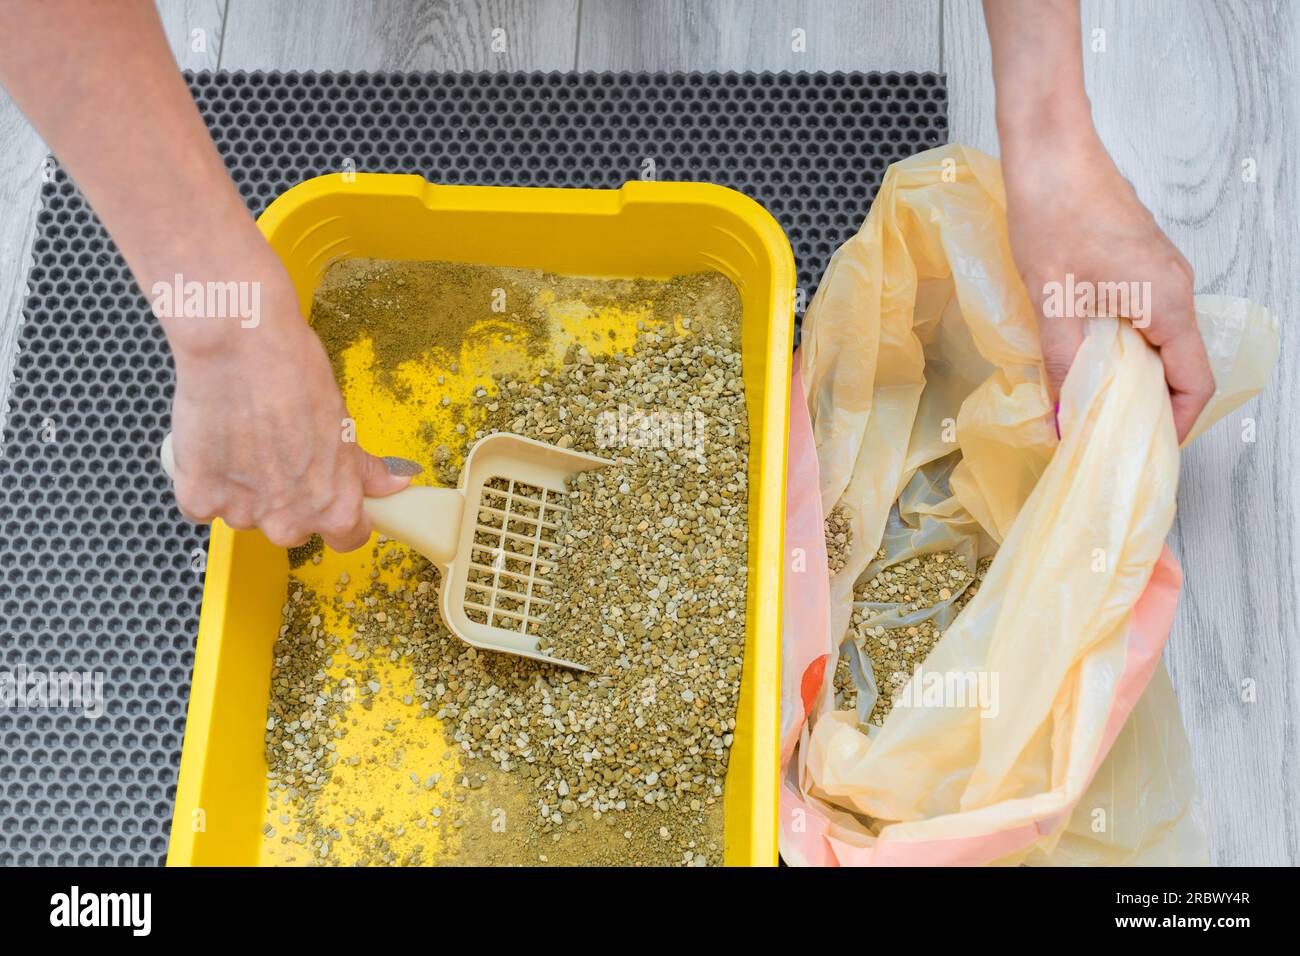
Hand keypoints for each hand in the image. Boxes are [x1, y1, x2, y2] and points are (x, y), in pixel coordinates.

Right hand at [165, 267, 412, 551]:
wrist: (239, 348)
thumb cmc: (294, 375)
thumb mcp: (345, 424)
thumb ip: (363, 467)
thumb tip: (395, 482)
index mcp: (336, 507)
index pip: (348, 537)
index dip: (341, 517)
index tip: (331, 499)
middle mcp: (290, 522)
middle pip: (293, 528)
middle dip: (288, 501)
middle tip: (278, 455)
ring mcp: (242, 514)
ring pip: (246, 515)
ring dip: (244, 490)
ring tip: (243, 441)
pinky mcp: (199, 500)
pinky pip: (203, 504)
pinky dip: (205, 481)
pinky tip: (214, 445)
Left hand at [1001, 132, 1214, 442]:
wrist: (1051, 148)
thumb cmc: (1052, 214)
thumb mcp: (1050, 299)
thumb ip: (1061, 363)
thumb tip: (1062, 421)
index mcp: (1166, 302)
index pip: (1194, 382)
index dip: (1173, 423)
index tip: (1135, 445)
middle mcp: (1176, 288)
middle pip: (1181, 365)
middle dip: (1146, 405)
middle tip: (1101, 432)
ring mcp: (1161, 271)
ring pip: (1161, 340)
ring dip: (1130, 373)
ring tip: (1086, 401)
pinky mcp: (1141, 259)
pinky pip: (1146, 315)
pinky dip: (1123, 343)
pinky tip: (1082, 354)